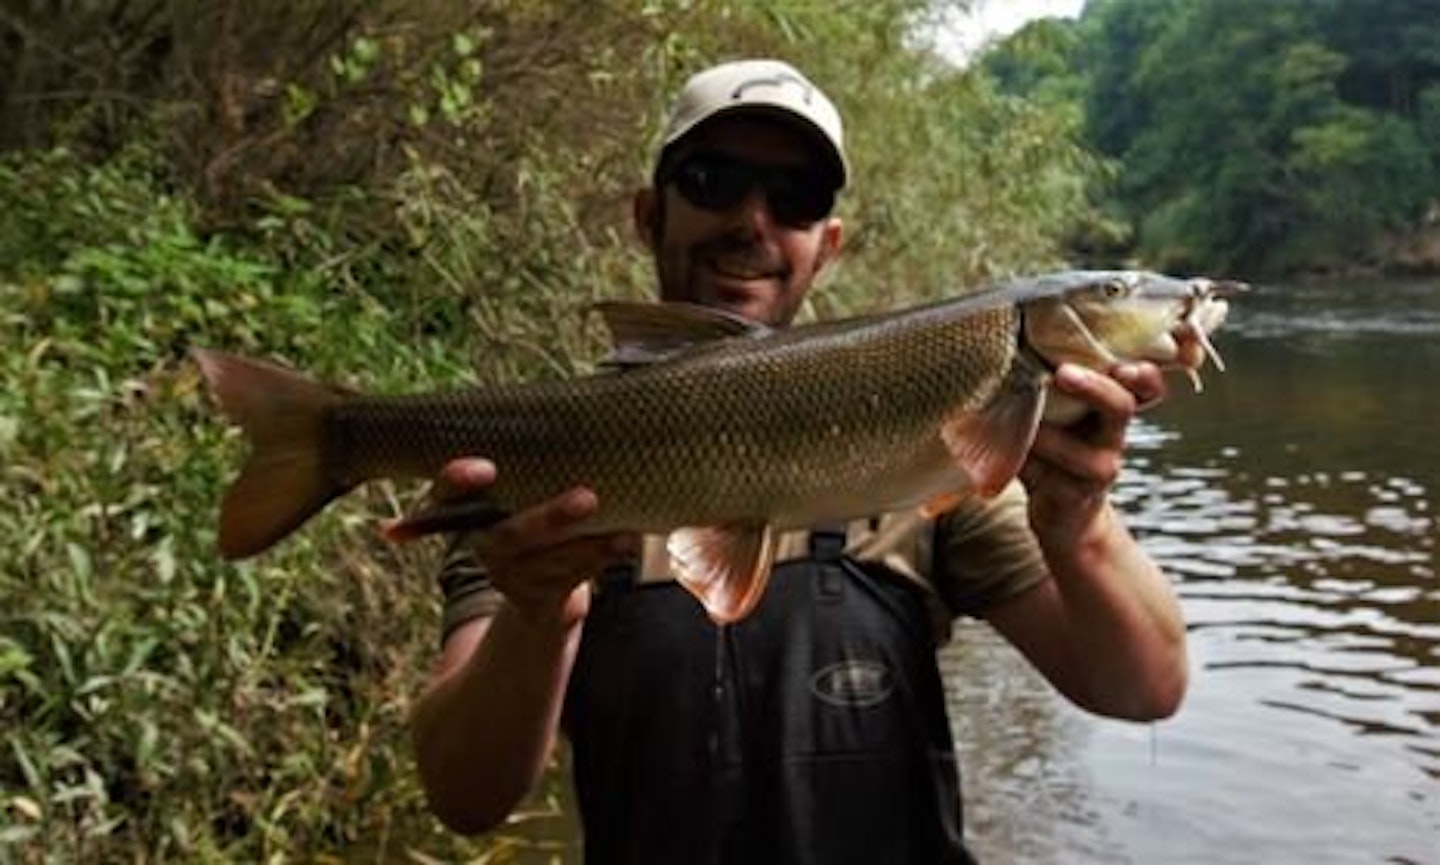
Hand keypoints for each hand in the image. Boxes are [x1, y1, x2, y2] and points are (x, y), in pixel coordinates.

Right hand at [401, 457, 638, 628]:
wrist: (537, 588)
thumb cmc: (536, 514)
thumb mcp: (526, 489)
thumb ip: (540, 462)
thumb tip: (592, 409)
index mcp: (469, 508)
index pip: (448, 491)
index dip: (459, 480)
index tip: (485, 468)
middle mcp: (482, 542)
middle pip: (510, 535)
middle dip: (550, 518)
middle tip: (587, 497)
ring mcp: (507, 575)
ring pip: (547, 562)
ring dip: (589, 545)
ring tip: (624, 530)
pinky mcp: (534, 597)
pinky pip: (568, 579)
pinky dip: (601, 559)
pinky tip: (626, 543)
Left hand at [1020, 362, 1165, 545]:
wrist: (1062, 513)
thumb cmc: (1052, 446)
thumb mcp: (1056, 413)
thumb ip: (1049, 383)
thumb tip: (1015, 344)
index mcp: (1112, 407)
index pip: (1146, 386)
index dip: (1144, 374)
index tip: (1125, 364)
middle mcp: (1113, 435)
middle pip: (1121, 406)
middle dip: (1094, 388)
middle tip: (1063, 373)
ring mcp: (1098, 468)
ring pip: (1078, 450)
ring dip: (1043, 433)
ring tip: (1016, 422)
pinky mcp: (1072, 494)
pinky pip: (1046, 473)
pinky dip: (1021, 460)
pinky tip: (1002, 450)